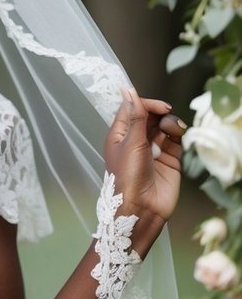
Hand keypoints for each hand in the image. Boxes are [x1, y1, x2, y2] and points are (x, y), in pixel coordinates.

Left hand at [103, 86, 185, 230]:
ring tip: (173, 131)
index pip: (132, 109)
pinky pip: (175, 140)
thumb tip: (127, 89)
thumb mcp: (131, 142)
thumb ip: (135, 115)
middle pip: (150, 116)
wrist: (141, 209)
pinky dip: (178, 135)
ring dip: (171, 124)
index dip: (145, 103)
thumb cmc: (127, 177)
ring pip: (165, 127)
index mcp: (120, 135)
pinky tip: (179, 135)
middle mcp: (136, 141)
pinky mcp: (169, 160)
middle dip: (160, 113)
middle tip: (167, 115)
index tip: (159, 106)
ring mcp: (153, 150)